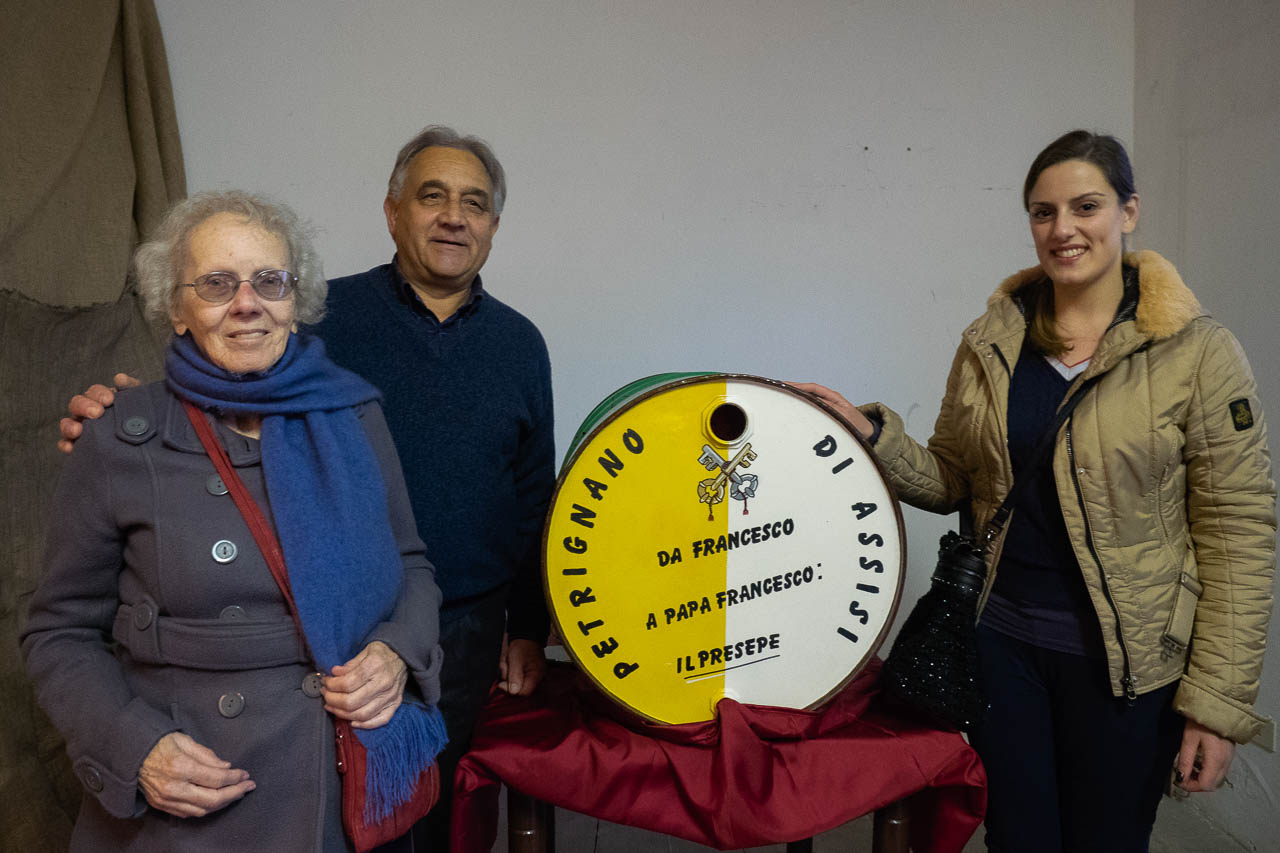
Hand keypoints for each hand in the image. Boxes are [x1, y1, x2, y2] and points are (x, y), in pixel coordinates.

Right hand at [58, 373, 142, 453]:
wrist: (146, 440)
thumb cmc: (140, 416)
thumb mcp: (139, 401)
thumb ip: (130, 388)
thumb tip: (119, 379)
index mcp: (101, 399)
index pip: (94, 392)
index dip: (99, 394)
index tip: (110, 400)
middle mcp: (87, 412)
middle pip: (77, 404)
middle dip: (84, 407)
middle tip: (97, 413)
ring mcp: (81, 428)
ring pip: (68, 424)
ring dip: (70, 426)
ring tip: (78, 430)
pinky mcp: (79, 446)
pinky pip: (66, 444)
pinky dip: (66, 445)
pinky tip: (70, 448)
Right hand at [138, 731, 253, 817]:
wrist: (130, 754)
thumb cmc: (157, 743)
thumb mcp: (184, 740)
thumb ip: (207, 755)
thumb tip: (226, 767)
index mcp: (181, 767)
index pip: (217, 779)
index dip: (235, 778)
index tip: (245, 774)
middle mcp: (173, 787)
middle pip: (213, 799)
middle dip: (235, 793)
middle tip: (248, 786)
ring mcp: (166, 799)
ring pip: (202, 810)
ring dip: (222, 804)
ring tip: (235, 794)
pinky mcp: (161, 805)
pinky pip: (188, 813)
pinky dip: (205, 809)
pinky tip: (215, 801)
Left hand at [322, 641, 407, 728]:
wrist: (404, 655)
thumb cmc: (382, 653)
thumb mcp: (365, 651)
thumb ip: (350, 664)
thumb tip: (334, 674)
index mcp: (375, 666)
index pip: (347, 683)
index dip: (331, 685)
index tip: (325, 682)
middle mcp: (384, 683)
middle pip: (351, 702)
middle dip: (332, 700)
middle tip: (325, 695)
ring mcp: (390, 696)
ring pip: (361, 714)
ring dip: (342, 713)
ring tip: (332, 706)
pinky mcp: (395, 704)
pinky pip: (380, 720)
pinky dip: (365, 725)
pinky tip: (352, 721)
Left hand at [498, 638, 546, 695]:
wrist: (525, 636)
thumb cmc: (523, 645)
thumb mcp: (516, 660)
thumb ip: (515, 677)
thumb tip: (513, 692)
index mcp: (536, 675)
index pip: (524, 692)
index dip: (511, 690)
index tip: (501, 684)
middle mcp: (536, 678)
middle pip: (519, 689)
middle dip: (508, 679)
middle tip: (505, 667)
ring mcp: (531, 676)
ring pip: (515, 684)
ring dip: (507, 674)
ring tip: (507, 663)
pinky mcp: (526, 674)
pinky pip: (515, 679)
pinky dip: (509, 673)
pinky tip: (509, 664)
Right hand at [788, 382, 874, 438]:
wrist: (866, 434)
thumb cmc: (857, 425)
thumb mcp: (843, 416)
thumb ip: (828, 410)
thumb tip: (812, 403)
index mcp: (833, 397)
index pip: (812, 388)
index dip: (798, 386)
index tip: (785, 386)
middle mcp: (827, 400)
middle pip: (807, 392)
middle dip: (793, 390)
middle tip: (778, 389)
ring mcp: (825, 408)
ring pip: (807, 400)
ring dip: (795, 398)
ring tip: (780, 397)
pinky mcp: (824, 416)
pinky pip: (810, 409)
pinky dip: (800, 407)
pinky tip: (791, 409)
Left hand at [1174, 719, 1235, 792]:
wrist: (1218, 706)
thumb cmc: (1202, 720)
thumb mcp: (1189, 739)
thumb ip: (1185, 760)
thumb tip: (1180, 777)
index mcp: (1216, 760)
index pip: (1206, 785)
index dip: (1190, 786)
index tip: (1178, 780)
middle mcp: (1226, 762)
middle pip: (1212, 784)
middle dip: (1196, 784)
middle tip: (1181, 775)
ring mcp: (1230, 759)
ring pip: (1217, 778)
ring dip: (1202, 778)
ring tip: (1188, 768)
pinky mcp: (1229, 754)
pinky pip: (1219, 770)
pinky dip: (1208, 771)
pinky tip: (1198, 762)